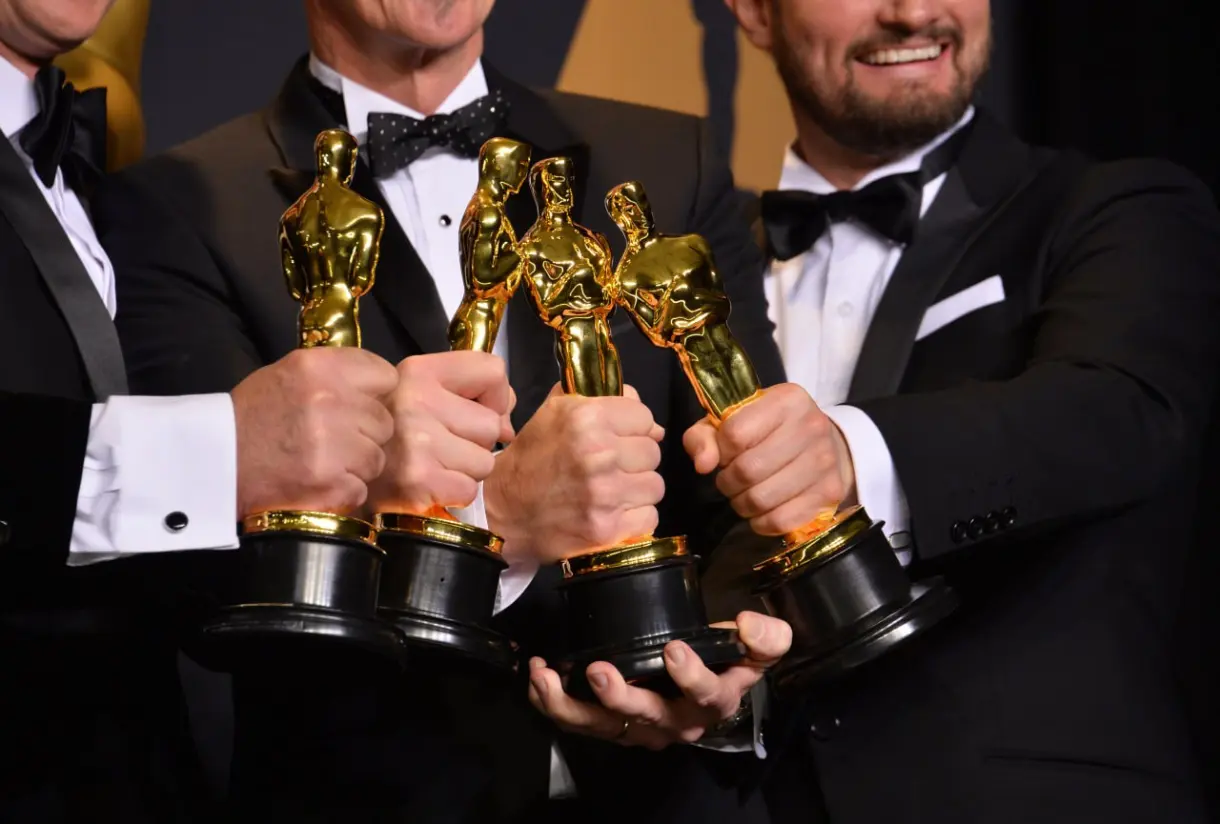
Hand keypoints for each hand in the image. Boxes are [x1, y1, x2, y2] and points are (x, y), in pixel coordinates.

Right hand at [232, 347, 397, 516]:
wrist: (211, 463)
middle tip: (334, 441)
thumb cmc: (252, 418)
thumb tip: (378, 387)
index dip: (375, 394)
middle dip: (365, 434)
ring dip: (356, 465)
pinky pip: (360, 489)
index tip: (361, 405)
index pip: (385, 375)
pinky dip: (343, 491)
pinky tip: (316, 483)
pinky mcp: (332, 484)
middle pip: (384, 421)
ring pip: (377, 458)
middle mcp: (330, 401)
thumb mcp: (289, 375)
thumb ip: (336, 376)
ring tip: (323, 463)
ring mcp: (333, 445)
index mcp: (320, 368)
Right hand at [367, 351, 514, 512]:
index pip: (492, 370)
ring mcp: (418, 441)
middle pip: (491, 424)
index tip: (472, 411)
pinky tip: (428, 485)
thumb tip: (506, 418)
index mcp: (418, 371)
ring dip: (464, 470)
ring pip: (485, 461)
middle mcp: (416, 400)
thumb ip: (466, 390)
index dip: (493, 397)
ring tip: (432, 466)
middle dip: (475, 442)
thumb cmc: (385, 435)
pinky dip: (453, 493)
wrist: (326, 471)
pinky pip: (469, 489)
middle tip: (441, 447)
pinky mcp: (419, 480)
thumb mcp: (416, 394)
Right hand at [485, 384, 664, 564]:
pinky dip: (634, 519)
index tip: (618, 439)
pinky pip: (649, 517)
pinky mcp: (608, 529)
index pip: (645, 417)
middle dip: (635, 460)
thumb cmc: (531, 460)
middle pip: (653, 452)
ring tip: (610, 492)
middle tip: (610, 468)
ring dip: (637, 490)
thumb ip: (599, 398)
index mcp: (586, 418)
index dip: (633, 428)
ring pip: (655, 485)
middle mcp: (599, 453)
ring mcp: (605, 494)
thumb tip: (646, 414)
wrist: (502, 512)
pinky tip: (611, 514)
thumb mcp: (554, 414)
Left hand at [528, 611, 791, 749]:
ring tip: (547, 676)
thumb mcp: (757, 647)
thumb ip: (764, 637)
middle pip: (647, 716)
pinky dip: (553, 702)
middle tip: (599, 671)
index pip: (706, 694)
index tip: (674, 649)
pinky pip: (578, 721)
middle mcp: (675, 722)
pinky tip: (538, 678)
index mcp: (714, 700)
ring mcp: (639, 727)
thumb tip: (747, 624)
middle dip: (620, 696)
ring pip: (603, 725)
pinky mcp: (611, 724)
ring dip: (571, 704)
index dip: (692, 676)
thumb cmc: (728, 659)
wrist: (709, 685)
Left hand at [683, 384, 854, 534]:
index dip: (720, 451)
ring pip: (762, 498)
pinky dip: (762, 523)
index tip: (724, 455)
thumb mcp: (732, 422)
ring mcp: (824, 461)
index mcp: (786, 400)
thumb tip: (703, 465)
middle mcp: (811, 426)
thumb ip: (704, 436)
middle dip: (728, 482)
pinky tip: (762, 511)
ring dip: (742, 504)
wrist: (824, 445)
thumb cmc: (769, 432)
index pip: (735, 433)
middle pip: (748, 469)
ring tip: (744, 495)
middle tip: (730, 481)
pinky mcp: (830, 492)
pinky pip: (781, 520)